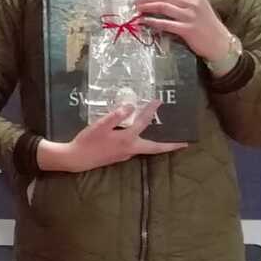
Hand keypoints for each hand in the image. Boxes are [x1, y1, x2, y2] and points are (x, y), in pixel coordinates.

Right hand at [40, 102, 185, 172]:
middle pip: (155, 148)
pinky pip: (135, 148)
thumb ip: (116, 116)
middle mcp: (130, 149)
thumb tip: (131, 106)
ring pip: (145, 148)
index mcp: (127, 140)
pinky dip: (142, 142)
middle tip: (184, 144)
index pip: (143, 123)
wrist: (76, 159)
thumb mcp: (100, 126)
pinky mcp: (119, 156)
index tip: (158, 101)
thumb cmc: (87, 142)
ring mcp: (125, 154)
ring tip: (165, 136)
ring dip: (157, 144)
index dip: (151, 111)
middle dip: (170, 146)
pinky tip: (138, 137)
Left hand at [135, 0, 231, 61]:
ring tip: (137, 9)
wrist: (220, 42)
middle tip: (136, 1)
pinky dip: (152, 22)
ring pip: (163, 7)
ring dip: (147, 7)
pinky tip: (144, 21)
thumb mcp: (199, 6)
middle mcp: (193, 3)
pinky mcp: (187, 29)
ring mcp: (190, 16)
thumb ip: (184, 0)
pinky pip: (165, 24)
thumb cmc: (207, 24)